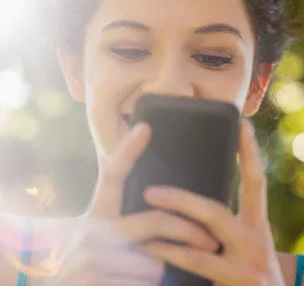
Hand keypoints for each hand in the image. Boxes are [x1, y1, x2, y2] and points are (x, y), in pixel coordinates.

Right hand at [44, 123, 219, 285]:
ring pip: (155, 264)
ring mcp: (91, 256)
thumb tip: (164, 216)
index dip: (128, 150)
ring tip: (142, 280)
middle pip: (154, 220)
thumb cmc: (89, 268)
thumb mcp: (98, 240)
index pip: (112, 175)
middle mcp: (92, 230)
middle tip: (211, 243)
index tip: (146, 127)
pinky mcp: (95, 280)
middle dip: (189, 232)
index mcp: (96, 214)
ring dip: (159, 277)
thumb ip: (122, 226)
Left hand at [142, 120, 284, 285]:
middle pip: (215, 214)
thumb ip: (218, 227)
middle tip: (149, 193)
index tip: (240, 125)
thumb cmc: (244, 276)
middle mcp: (256, 246)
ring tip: (138, 237)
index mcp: (256, 229)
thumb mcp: (240, 248)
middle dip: (179, 201)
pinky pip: (193, 277)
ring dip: (164, 245)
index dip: (249, 155)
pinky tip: (149, 265)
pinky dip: (168, 269)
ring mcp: (248, 271)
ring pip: (196, 254)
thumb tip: (178, 200)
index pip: (255, 185)